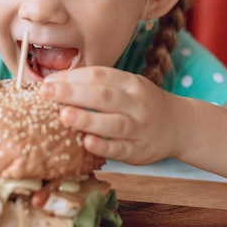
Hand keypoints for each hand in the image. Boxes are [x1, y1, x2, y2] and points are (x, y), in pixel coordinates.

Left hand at [39, 66, 182, 164]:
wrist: (180, 125)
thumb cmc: (142, 104)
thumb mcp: (127, 86)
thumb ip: (98, 85)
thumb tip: (55, 84)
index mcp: (130, 83)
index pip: (99, 75)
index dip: (72, 77)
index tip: (47, 82)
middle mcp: (136, 103)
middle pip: (104, 96)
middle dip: (73, 93)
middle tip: (46, 93)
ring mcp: (140, 128)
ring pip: (113, 123)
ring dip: (87, 119)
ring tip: (64, 116)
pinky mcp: (140, 151)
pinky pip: (121, 149)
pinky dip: (104, 147)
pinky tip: (87, 143)